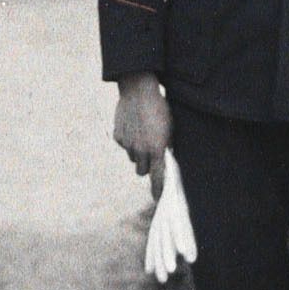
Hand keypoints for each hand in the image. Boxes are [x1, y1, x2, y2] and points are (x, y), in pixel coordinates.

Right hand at [113, 74, 171, 198]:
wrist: (139, 90)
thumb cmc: (160, 108)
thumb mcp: (170, 128)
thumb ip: (166, 146)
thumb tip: (165, 160)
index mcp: (156, 149)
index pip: (158, 177)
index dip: (158, 190)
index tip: (158, 199)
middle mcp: (140, 150)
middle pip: (142, 171)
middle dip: (146, 166)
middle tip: (151, 155)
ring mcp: (127, 144)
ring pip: (132, 158)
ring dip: (137, 152)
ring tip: (142, 134)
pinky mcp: (118, 136)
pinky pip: (124, 145)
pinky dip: (128, 140)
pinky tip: (133, 126)